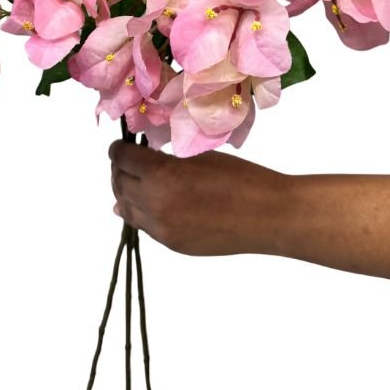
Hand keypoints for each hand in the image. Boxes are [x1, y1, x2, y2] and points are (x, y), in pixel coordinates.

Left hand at [108, 139, 289, 255]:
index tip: (123, 145)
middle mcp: (155, 204)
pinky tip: (145, 205)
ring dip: (126, 192)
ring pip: (126, 208)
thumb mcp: (199, 157)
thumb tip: (138, 164)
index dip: (119, 149)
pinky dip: (140, 213)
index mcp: (162, 175)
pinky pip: (144, 226)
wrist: (269, 216)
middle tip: (129, 161)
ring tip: (135, 181)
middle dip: (121, 170)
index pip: (122, 158)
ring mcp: (162, 229)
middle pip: (120, 184)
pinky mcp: (173, 245)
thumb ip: (166, 160)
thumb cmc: (240, 177)